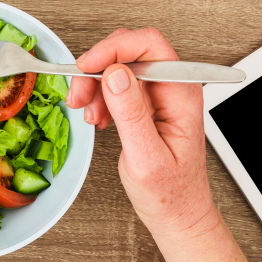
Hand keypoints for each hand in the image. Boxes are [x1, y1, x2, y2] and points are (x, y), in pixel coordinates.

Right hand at [66, 28, 216, 240]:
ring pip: (119, 66)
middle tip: (80, 94)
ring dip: (95, 85)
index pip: (150, 45)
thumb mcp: (147, 158)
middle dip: (98, 67)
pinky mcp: (147, 104)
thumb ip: (132, 114)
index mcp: (182, 94)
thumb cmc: (171, 195)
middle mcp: (173, 88)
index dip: (114, 48)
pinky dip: (99, 97)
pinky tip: (98, 118)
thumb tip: (115, 75)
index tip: (87, 67)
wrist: (178, 216)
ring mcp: (160, 95)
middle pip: (130, 51)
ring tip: (88, 113)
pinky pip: (117, 85)